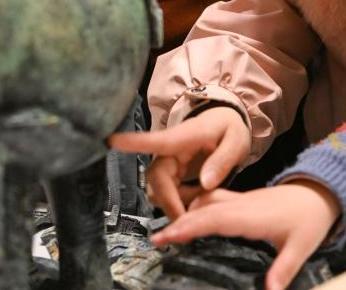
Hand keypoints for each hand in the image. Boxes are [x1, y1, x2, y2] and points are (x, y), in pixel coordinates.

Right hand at [108, 106, 250, 217]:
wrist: (226, 125)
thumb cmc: (229, 128)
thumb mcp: (236, 140)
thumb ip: (223, 160)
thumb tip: (206, 183)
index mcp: (182, 137)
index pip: (155, 140)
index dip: (132, 142)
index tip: (110, 140)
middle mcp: (169, 151)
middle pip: (156, 178)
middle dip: (169, 201)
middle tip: (187, 220)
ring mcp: (168, 164)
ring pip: (159, 191)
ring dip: (177, 203)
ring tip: (202, 202)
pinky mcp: (170, 175)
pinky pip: (167, 195)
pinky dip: (182, 203)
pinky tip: (199, 198)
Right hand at [151, 181, 341, 289]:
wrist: (317, 193)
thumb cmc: (309, 219)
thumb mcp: (300, 247)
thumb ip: (283, 270)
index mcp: (252, 215)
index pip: (214, 219)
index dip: (190, 227)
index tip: (169, 236)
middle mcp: (241, 204)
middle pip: (203, 209)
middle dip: (178, 223)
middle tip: (157, 239)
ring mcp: (240, 200)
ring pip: (206, 201)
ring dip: (186, 213)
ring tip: (167, 232)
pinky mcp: (241, 200)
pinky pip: (213, 200)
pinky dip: (197, 207)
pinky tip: (190, 217)